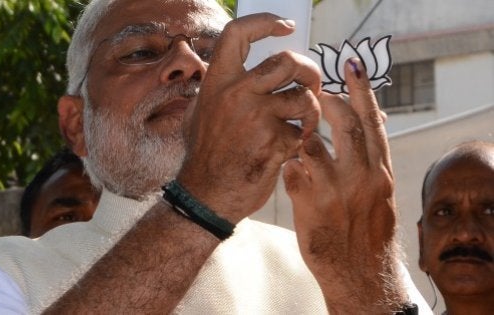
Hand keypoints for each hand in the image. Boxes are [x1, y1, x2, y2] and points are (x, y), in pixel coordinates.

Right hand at [177, 13, 321, 223]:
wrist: (207, 195)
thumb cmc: (206, 154)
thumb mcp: (200, 112)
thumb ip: (222, 89)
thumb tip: (245, 68)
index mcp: (217, 82)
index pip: (238, 33)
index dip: (265, 22)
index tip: (286, 26)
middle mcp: (237, 93)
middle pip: (287, 61)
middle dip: (308, 71)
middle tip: (311, 85)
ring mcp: (257, 118)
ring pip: (304, 97)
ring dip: (311, 111)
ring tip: (303, 123)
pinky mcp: (276, 142)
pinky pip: (304, 131)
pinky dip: (303, 140)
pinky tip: (290, 149)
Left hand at [283, 58, 406, 311]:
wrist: (361, 274)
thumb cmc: (367, 230)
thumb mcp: (379, 192)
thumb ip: (370, 159)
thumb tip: (369, 124)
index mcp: (380, 170)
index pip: (372, 121)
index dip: (361, 90)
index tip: (350, 63)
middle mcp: (361, 176)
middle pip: (344, 124)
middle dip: (327, 101)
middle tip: (312, 89)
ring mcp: (335, 190)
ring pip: (312, 143)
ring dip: (300, 133)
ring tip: (295, 131)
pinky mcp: (310, 205)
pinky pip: (291, 170)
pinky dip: (286, 163)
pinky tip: (285, 168)